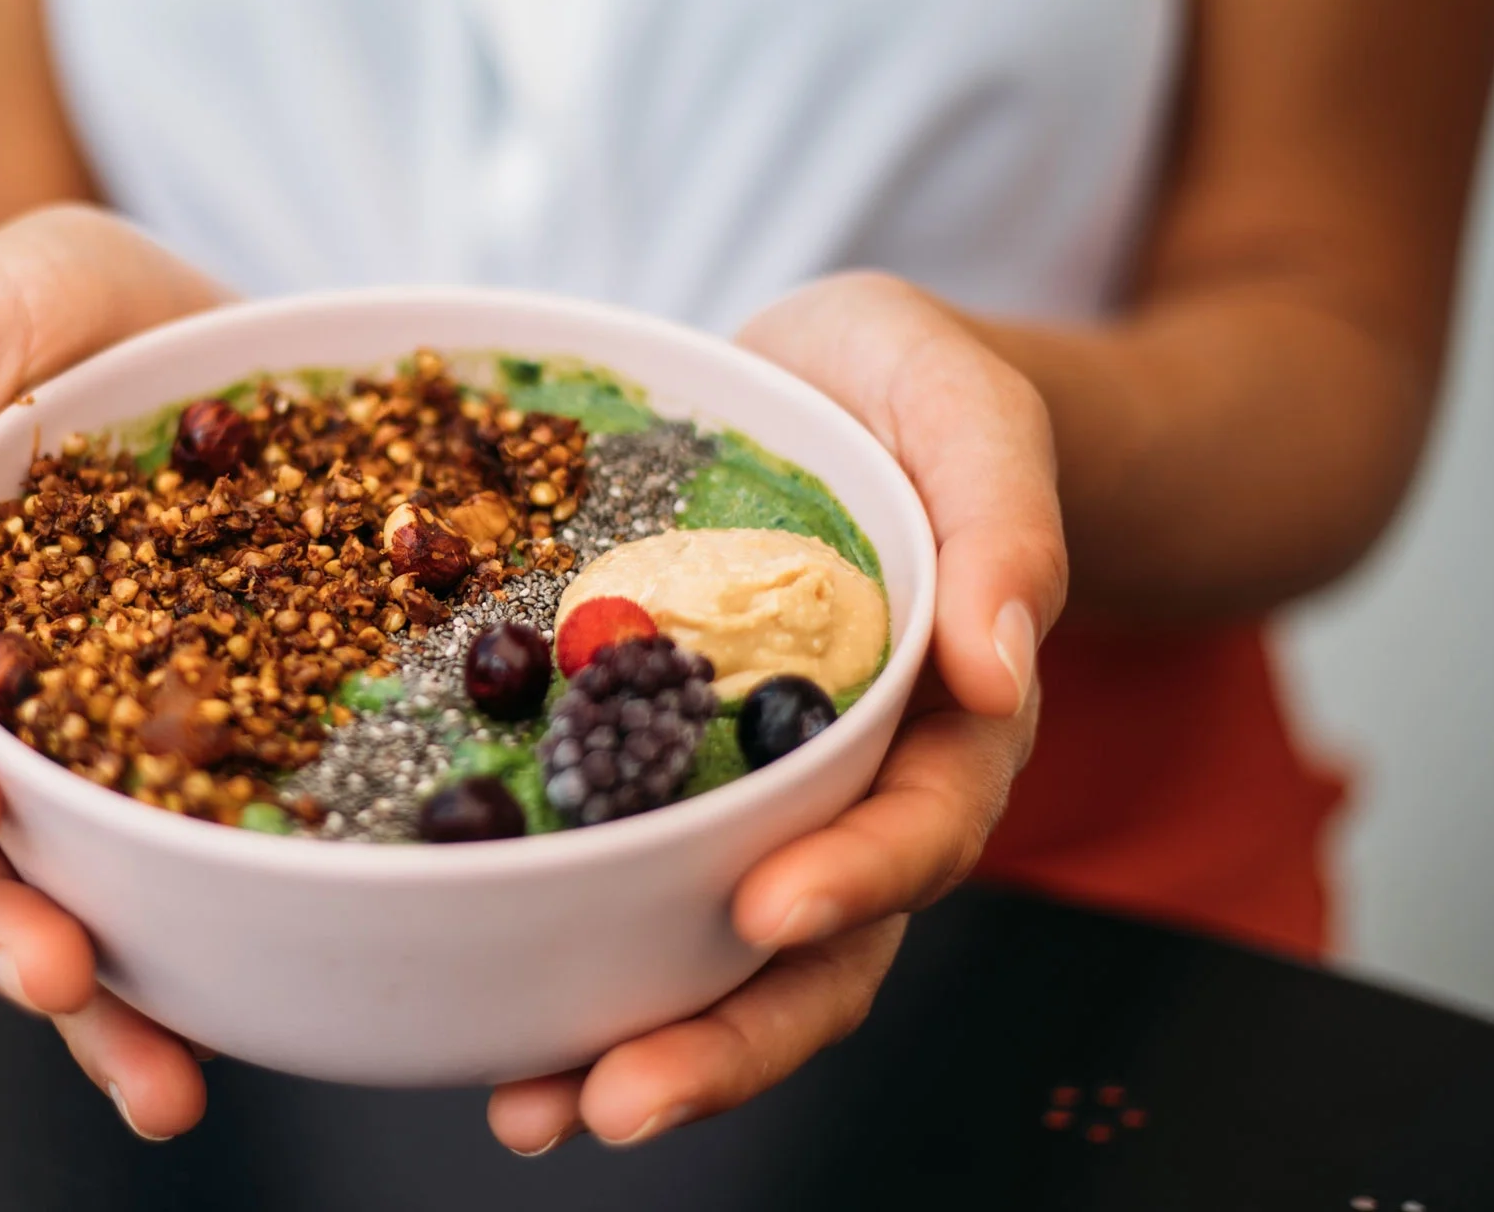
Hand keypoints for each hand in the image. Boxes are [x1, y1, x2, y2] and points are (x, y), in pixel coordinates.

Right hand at [0, 205, 231, 1139]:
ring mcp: (89, 744)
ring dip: (92, 998)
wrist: (210, 316)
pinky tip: (226, 1044)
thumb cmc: (55, 304)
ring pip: (60, 890)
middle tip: (62, 968)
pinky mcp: (199, 760)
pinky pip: (184, 872)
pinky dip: (198, 964)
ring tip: (155, 1077)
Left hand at [486, 272, 1068, 1153]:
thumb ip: (1003, 515)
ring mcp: (753, 803)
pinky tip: (488, 1030)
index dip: (858, 877)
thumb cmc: (899, 389)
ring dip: (637, 1045)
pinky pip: (628, 892)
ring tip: (532, 1110)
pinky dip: (570, 964)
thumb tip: (1005, 662)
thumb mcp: (963, 404)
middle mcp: (852, 788)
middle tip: (619, 1097)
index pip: (921, 823)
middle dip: (727, 1037)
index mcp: (944, 714)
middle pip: (819, 949)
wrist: (810, 384)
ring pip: (717, 960)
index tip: (768, 910)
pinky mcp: (659, 787)